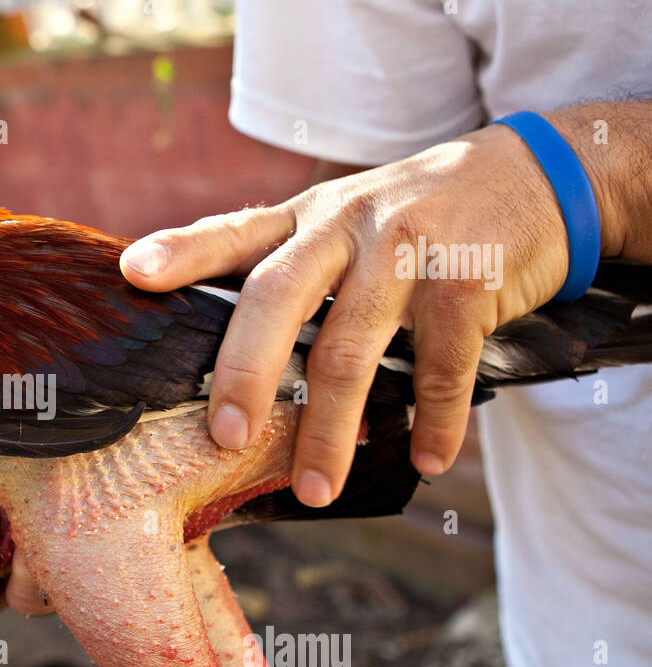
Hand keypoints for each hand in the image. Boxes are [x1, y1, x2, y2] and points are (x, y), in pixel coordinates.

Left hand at [120, 120, 587, 506]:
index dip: (181, 252)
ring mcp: (407, 250)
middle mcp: (346, 225)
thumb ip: (290, 267)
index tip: (131, 273)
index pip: (233, 233)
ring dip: (331, 432)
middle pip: (276, 298)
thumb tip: (225, 350)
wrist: (536, 176)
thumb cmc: (415, 217)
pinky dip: (431, 423)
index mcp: (306, 217)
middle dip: (245, 373)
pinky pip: (441, 368)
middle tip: (224, 437)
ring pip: (351, 351)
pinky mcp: (468, 280)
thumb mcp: (344, 220)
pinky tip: (425, 460)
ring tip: (314, 489)